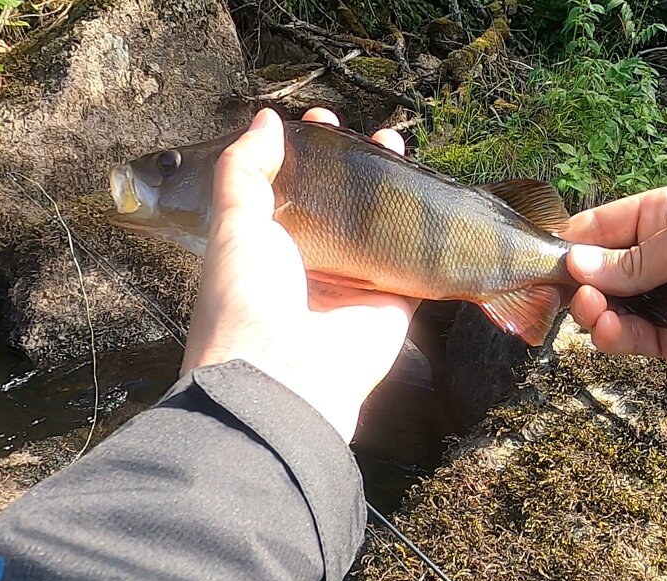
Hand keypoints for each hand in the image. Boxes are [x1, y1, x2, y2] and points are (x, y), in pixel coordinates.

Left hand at [182, 107, 418, 441]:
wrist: (284, 373)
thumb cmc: (248, 297)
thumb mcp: (233, 224)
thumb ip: (244, 171)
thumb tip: (266, 121)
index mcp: (267, 246)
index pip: (292, 187)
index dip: (306, 153)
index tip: (320, 123)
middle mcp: (312, 263)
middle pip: (340, 202)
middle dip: (354, 165)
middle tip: (367, 135)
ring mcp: (354, 282)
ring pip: (379, 224)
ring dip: (392, 186)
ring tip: (398, 148)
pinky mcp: (392, 301)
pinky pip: (415, 261)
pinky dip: (426, 231)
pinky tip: (433, 192)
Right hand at [564, 184, 666, 375]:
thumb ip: (636, 255)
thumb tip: (576, 264)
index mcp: (663, 214)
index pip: (601, 226)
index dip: (569, 242)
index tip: (538, 258)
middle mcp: (658, 256)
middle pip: (596, 269)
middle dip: (573, 279)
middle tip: (554, 290)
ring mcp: (664, 299)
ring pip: (607, 306)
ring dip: (591, 308)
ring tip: (592, 308)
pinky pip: (629, 338)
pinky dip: (611, 335)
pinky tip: (605, 328)